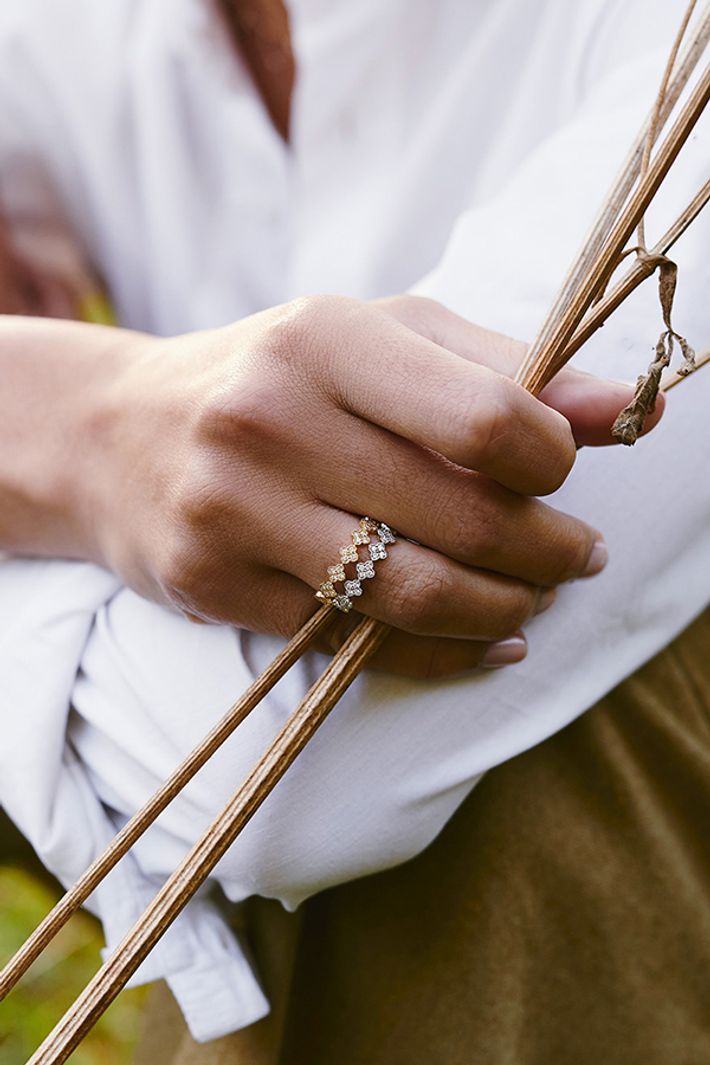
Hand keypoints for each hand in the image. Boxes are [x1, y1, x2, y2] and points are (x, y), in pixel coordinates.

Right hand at [94, 295, 661, 676]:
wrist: (112, 433)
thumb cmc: (270, 376)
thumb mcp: (376, 338)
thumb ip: (500, 366)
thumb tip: (628, 409)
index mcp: (325, 339)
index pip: (488, 418)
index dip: (555, 461)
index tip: (561, 475)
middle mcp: (270, 419)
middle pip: (463, 518)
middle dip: (550, 550)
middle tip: (578, 555)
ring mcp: (233, 510)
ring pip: (414, 594)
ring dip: (504, 607)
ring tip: (533, 597)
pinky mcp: (211, 585)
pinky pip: (356, 643)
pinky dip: (443, 654)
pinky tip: (485, 640)